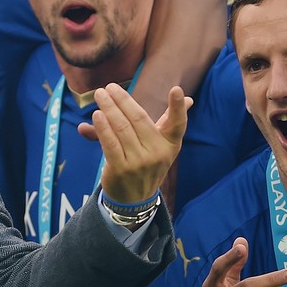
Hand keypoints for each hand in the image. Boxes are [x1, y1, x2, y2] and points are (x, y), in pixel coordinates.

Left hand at [82, 84, 189, 205]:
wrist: (135, 199)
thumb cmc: (148, 163)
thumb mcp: (162, 145)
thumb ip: (169, 121)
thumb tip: (189, 99)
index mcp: (170, 144)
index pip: (177, 124)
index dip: (178, 108)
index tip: (177, 90)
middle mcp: (157, 153)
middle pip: (138, 119)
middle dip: (122, 100)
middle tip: (109, 87)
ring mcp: (139, 162)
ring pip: (122, 128)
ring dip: (108, 108)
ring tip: (100, 95)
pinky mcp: (121, 169)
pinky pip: (110, 143)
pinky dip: (102, 127)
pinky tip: (97, 115)